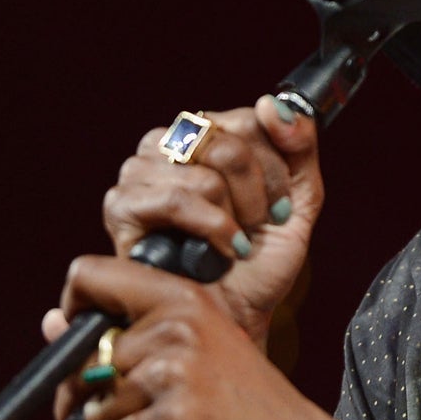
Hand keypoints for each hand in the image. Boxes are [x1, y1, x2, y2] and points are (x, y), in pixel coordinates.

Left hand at [47, 255, 375, 419]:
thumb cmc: (247, 398)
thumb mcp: (198, 343)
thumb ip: (125, 327)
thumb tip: (50, 321)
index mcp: (182, 297)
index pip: (90, 274)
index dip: (73, 307)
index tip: (82, 339)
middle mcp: (175, 327)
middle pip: (87, 359)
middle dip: (101, 394)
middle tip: (148, 409)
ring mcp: (172, 374)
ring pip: (95, 407)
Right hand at [102, 95, 321, 349]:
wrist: (238, 314)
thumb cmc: (259, 260)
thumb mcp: (299, 197)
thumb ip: (299, 144)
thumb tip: (272, 104)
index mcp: (207, 132)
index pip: (250, 119)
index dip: (275, 168)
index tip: (280, 205)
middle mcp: (168, 143)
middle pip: (227, 144)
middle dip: (255, 197)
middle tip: (256, 225)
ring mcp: (140, 172)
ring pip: (204, 174)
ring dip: (233, 216)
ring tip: (234, 240)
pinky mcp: (121, 206)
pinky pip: (174, 200)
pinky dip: (210, 228)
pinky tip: (220, 249)